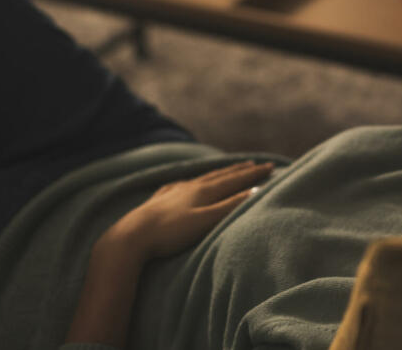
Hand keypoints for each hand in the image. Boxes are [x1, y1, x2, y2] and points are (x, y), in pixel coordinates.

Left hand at [103, 160, 273, 259]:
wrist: (131, 237)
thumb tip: (255, 191)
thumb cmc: (170, 232)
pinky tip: (186, 183)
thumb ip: (230, 207)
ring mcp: (173, 192)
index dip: (253, 174)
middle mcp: (190, 186)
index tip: (270, 167)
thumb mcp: (205, 221)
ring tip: (228, 170)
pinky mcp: (159, 200)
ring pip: (201, 178)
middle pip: (220, 175)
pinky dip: (192, 181)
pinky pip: (181, 185)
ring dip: (219, 173)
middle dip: (239, 170)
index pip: (234, 179)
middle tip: (255, 164)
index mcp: (203, 191)